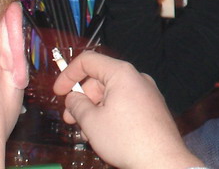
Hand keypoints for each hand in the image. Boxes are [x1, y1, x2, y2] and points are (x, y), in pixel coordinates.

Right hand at [54, 51, 199, 168]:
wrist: (161, 159)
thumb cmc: (126, 139)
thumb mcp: (92, 122)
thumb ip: (77, 105)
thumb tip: (73, 98)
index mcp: (122, 73)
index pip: (89, 61)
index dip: (68, 74)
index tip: (57, 93)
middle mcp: (137, 78)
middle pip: (100, 80)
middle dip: (82, 99)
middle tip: (70, 120)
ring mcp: (147, 92)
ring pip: (111, 94)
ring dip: (94, 110)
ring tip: (88, 134)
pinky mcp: (152, 107)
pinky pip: (125, 104)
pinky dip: (110, 114)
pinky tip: (104, 135)